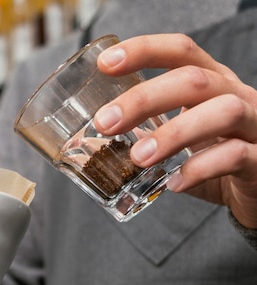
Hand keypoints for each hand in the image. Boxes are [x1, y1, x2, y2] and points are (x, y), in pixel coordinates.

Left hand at [94, 34, 256, 228]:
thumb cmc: (216, 158)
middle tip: (105, 122)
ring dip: (174, 133)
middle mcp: (236, 96)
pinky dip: (201, 170)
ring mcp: (255, 125)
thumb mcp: (184, 136)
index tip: (105, 63)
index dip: (144, 50)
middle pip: (195, 80)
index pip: (182, 52)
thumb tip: (93, 143)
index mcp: (213, 84)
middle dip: (145, 98)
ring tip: (139, 157)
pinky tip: (174, 184)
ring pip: (224, 112)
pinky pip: (236, 157)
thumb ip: (151, 133)